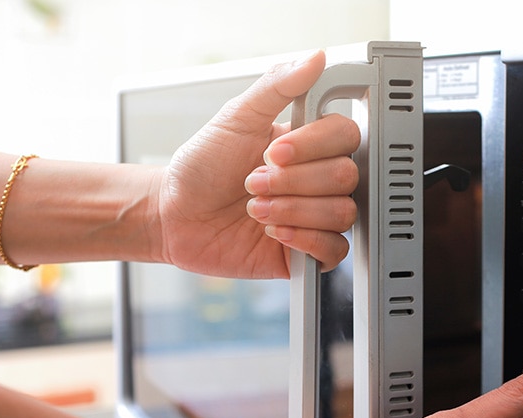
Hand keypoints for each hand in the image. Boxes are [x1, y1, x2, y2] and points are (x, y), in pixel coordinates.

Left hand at [155, 50, 358, 278]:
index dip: (313, 146)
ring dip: (292, 211)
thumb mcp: (235, 118)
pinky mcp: (308, 253)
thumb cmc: (202, 168)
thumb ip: (277, 87)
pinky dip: (304, 240)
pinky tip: (275, 233)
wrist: (176, 216)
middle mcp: (317, 180)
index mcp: (308, 145)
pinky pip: (334, 250)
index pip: (346, 137)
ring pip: (341, 214)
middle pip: (346, 177)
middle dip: (293, 182)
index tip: (274, 152)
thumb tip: (314, 59)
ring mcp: (315, 216)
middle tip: (254, 182)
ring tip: (257, 209)